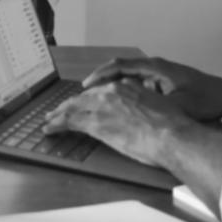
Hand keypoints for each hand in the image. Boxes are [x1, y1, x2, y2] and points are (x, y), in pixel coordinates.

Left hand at [42, 80, 188, 168]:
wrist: (172, 135)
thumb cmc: (172, 126)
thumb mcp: (158, 107)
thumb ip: (145, 106)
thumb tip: (142, 113)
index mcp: (126, 87)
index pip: (99, 92)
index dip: (87, 100)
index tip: (81, 105)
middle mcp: (111, 93)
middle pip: (82, 98)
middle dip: (68, 106)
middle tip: (57, 112)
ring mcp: (102, 107)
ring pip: (72, 108)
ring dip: (58, 115)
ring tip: (48, 121)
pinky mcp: (96, 124)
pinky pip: (69, 122)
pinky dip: (57, 124)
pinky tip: (49, 128)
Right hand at [79, 57, 221, 122]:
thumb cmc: (206, 101)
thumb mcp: (180, 105)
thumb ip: (156, 105)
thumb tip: (132, 108)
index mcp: (156, 67)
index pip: (120, 65)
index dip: (101, 75)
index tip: (86, 85)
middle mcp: (156, 65)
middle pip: (121, 66)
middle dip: (102, 77)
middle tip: (85, 91)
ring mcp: (161, 71)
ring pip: (129, 73)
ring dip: (113, 82)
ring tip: (97, 96)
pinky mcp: (166, 79)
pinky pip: (139, 79)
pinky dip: (126, 87)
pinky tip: (121, 100)